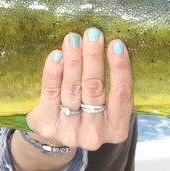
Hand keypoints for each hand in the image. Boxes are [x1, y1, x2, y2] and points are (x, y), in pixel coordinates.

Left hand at [26, 28, 132, 151]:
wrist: (55, 136)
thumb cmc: (86, 113)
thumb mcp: (105, 108)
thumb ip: (110, 85)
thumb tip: (109, 44)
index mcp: (117, 129)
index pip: (122, 95)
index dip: (120, 68)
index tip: (116, 44)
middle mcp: (95, 133)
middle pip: (95, 88)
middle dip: (93, 58)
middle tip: (92, 34)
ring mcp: (69, 131)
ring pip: (73, 89)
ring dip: (74, 60)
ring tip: (73, 39)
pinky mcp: (48, 125)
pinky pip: (51, 93)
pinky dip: (54, 73)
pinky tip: (56, 56)